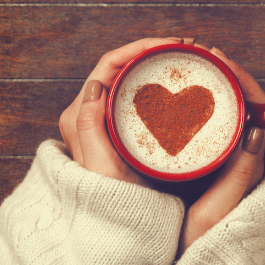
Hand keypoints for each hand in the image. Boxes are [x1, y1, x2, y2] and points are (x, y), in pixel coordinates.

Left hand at [59, 37, 187, 186]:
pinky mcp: (121, 124)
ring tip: (182, 58)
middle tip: (183, 48)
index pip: (109, 66)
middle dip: (151, 51)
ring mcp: (106, 116)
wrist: (122, 219)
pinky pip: (135, 93)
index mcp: (81, 114)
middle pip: (120, 66)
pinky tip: (173, 80)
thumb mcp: (101, 165)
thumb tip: (95, 84)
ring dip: (153, 63)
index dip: (139, 48)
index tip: (170, 44)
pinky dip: (154, 81)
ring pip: (129, 77)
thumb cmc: (115, 196)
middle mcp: (90, 111)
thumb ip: (88, 125)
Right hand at [178, 45, 264, 255]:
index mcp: (251, 158)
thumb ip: (242, 171)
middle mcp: (243, 151)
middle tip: (204, 56)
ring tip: (196, 69)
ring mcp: (227, 151)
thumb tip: (257, 130)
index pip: (256, 106)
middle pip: (242, 101)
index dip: (240, 79)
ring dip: (214, 85)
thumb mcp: (221, 204)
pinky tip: (184, 97)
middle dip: (226, 74)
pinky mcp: (212, 155)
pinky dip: (200, 103)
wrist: (192, 252)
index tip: (220, 60)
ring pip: (226, 108)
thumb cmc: (207, 232)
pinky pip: (212, 120)